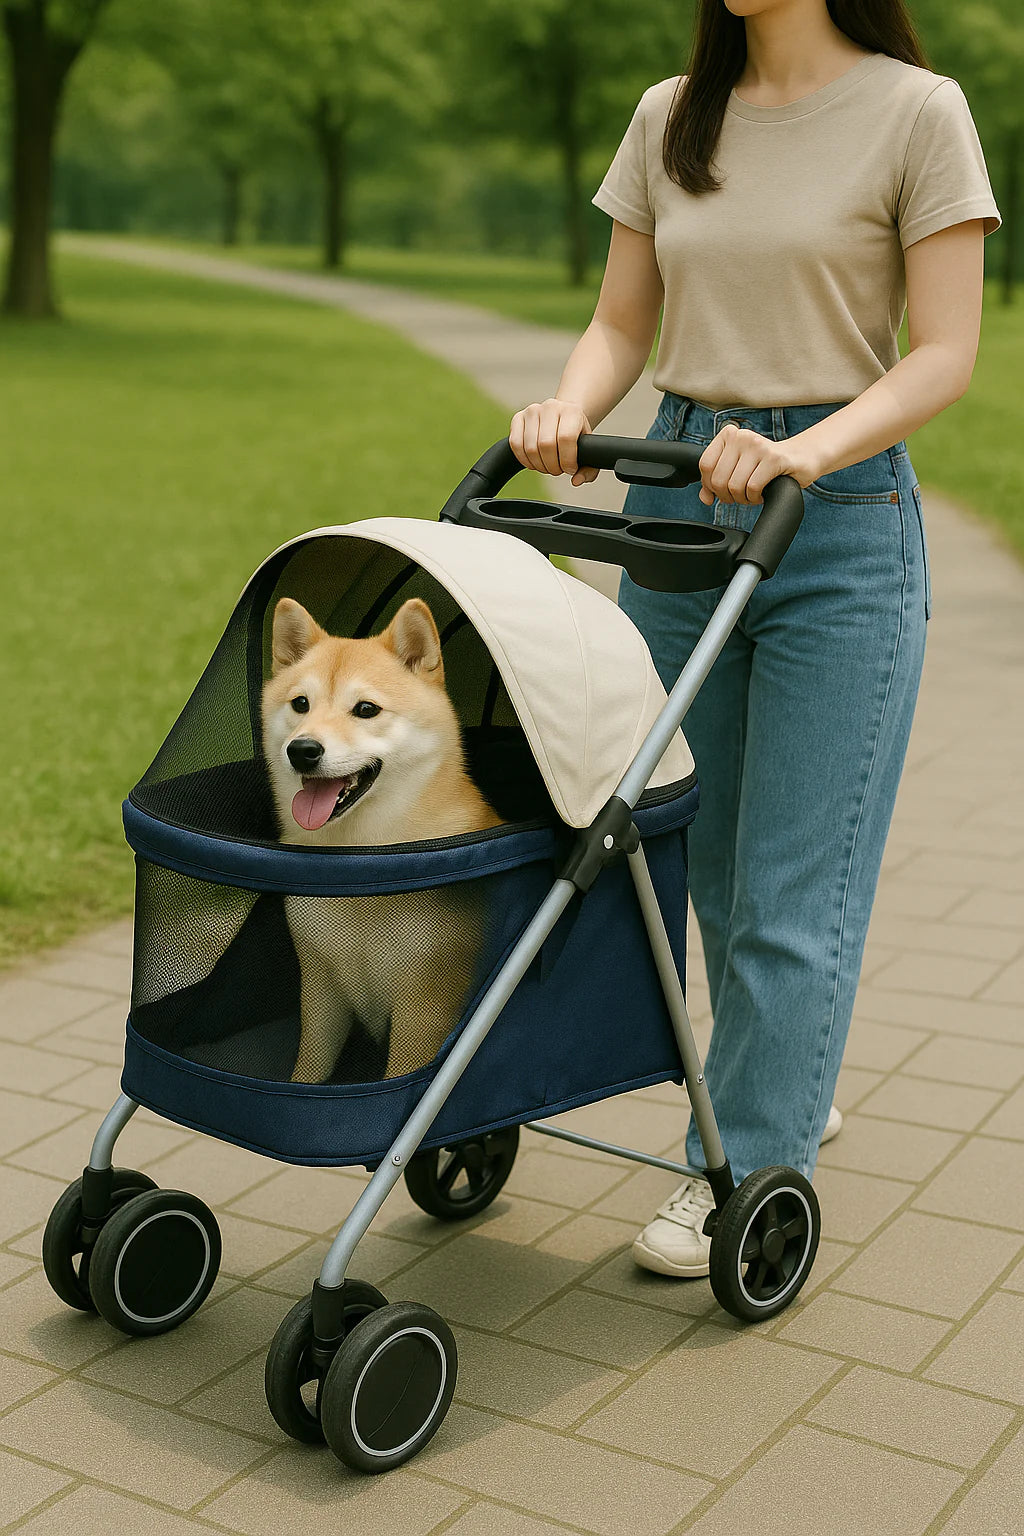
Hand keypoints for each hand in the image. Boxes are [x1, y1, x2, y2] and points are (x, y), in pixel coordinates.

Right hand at [509, 398, 599, 485]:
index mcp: (572, 411)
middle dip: (552, 466)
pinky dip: (524, 460)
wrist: (564, 416)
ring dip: (539, 465)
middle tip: (557, 470)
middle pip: (546, 445)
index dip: (567, 460)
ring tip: (547, 466)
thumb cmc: (576, 435)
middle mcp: (551, 407)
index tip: (570, 469)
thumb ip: (589, 470)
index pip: (565, 438)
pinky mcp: (518, 418)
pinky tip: (534, 462)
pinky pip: (515, 444)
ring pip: (530, 448)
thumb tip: (576, 481)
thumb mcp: (589, 450)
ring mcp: (532, 411)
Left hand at [698, 424, 819, 505]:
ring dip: (743, 499)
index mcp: (729, 435)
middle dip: (727, 496)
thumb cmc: (766, 465)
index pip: (705, 465)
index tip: (722, 492)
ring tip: (752, 495)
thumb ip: (716, 482)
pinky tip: (762, 494)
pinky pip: (752, 487)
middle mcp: (741, 436)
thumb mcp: (738, 470)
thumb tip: (705, 498)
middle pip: (719, 478)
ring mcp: (758, 446)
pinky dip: (755, 497)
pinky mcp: (774, 458)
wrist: (800, 458)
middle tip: (740, 496)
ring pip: (735, 485)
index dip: (710, 485)